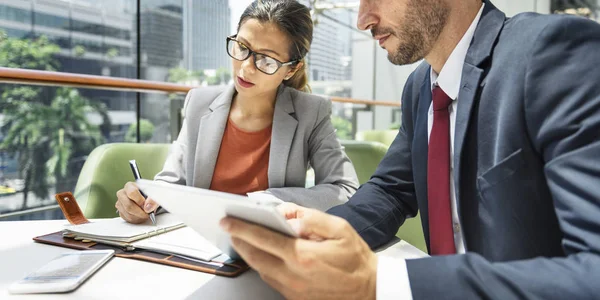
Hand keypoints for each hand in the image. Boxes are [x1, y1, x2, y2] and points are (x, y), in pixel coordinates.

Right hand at [115, 182, 157, 223]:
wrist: (148, 200)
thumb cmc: (150, 195)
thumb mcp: (155, 195)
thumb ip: (153, 200)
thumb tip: (148, 208)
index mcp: (129, 186)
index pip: (132, 192)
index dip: (140, 200)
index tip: (146, 205)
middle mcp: (122, 194)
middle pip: (128, 205)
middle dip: (140, 212)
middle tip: (148, 213)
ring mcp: (120, 203)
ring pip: (128, 213)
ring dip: (139, 217)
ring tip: (146, 215)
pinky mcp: (121, 211)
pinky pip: (127, 218)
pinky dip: (136, 220)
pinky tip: (141, 216)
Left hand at [220, 205, 377, 299]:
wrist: (370, 290)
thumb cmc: (356, 258)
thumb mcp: (340, 229)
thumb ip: (311, 218)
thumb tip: (287, 215)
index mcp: (302, 256)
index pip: (263, 239)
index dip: (242, 228)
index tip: (227, 220)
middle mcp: (292, 276)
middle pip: (255, 257)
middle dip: (239, 241)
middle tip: (229, 227)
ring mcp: (292, 291)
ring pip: (261, 270)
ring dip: (249, 255)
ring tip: (242, 239)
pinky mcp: (295, 299)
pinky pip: (271, 280)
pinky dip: (263, 266)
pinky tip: (263, 256)